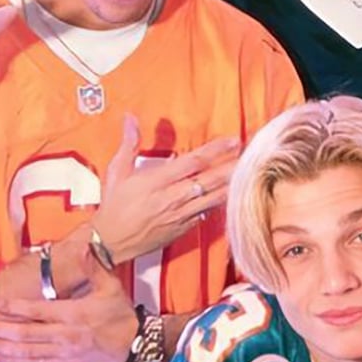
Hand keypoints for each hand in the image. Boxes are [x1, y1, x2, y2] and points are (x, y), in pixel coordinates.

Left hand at [0, 264, 138, 361]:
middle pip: (24, 333)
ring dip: (1, 347)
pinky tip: (1, 357)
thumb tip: (85, 247)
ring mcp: (65, 352)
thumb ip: (94, 268)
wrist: (137, 346)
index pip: (36, 310)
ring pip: (27, 351)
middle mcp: (65, 335)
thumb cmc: (121, 315)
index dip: (11, 307)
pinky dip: (17, 361)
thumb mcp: (111, 287)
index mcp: (73, 314)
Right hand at [91, 114, 241, 264]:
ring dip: (232, 185)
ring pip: (213, 199)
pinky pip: (206, 214)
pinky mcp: (183, 229)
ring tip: (249, 173)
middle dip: (232, 166)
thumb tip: (131, 118)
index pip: (193, 162)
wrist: (111, 243)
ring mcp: (180, 216)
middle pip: (209, 180)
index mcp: (157, 181)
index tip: (232, 140)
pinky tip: (233, 195)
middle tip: (251, 154)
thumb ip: (128, 144)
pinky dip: (220, 204)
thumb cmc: (113, 206)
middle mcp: (172, 198)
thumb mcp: (116, 172)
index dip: (215, 150)